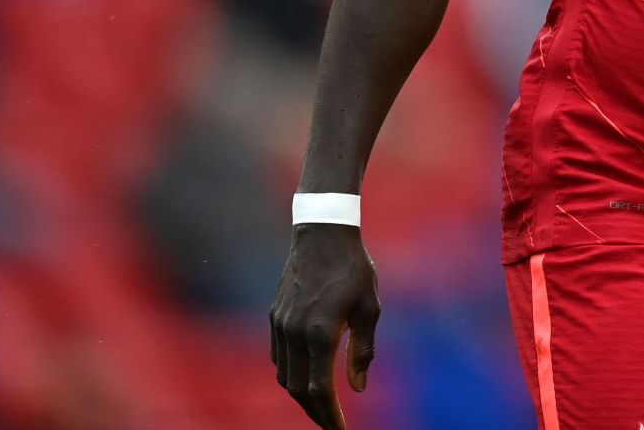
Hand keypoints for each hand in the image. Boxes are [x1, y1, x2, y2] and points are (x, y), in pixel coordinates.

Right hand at [270, 224, 381, 427]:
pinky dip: (291, 374)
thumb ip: (362, 350)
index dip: (330, 416)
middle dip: (316, 413)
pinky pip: (279, 357)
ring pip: (284, 376)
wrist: (322, 233)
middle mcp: (295, 333)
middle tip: (333, 427)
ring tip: (322, 407)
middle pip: (298, 390)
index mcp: (321, 333)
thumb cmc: (353, 269)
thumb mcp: (369, 307)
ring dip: (301, 396)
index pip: (320, 389)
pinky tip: (306, 377)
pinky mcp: (274, 317)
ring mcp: (280, 325)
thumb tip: (358, 388)